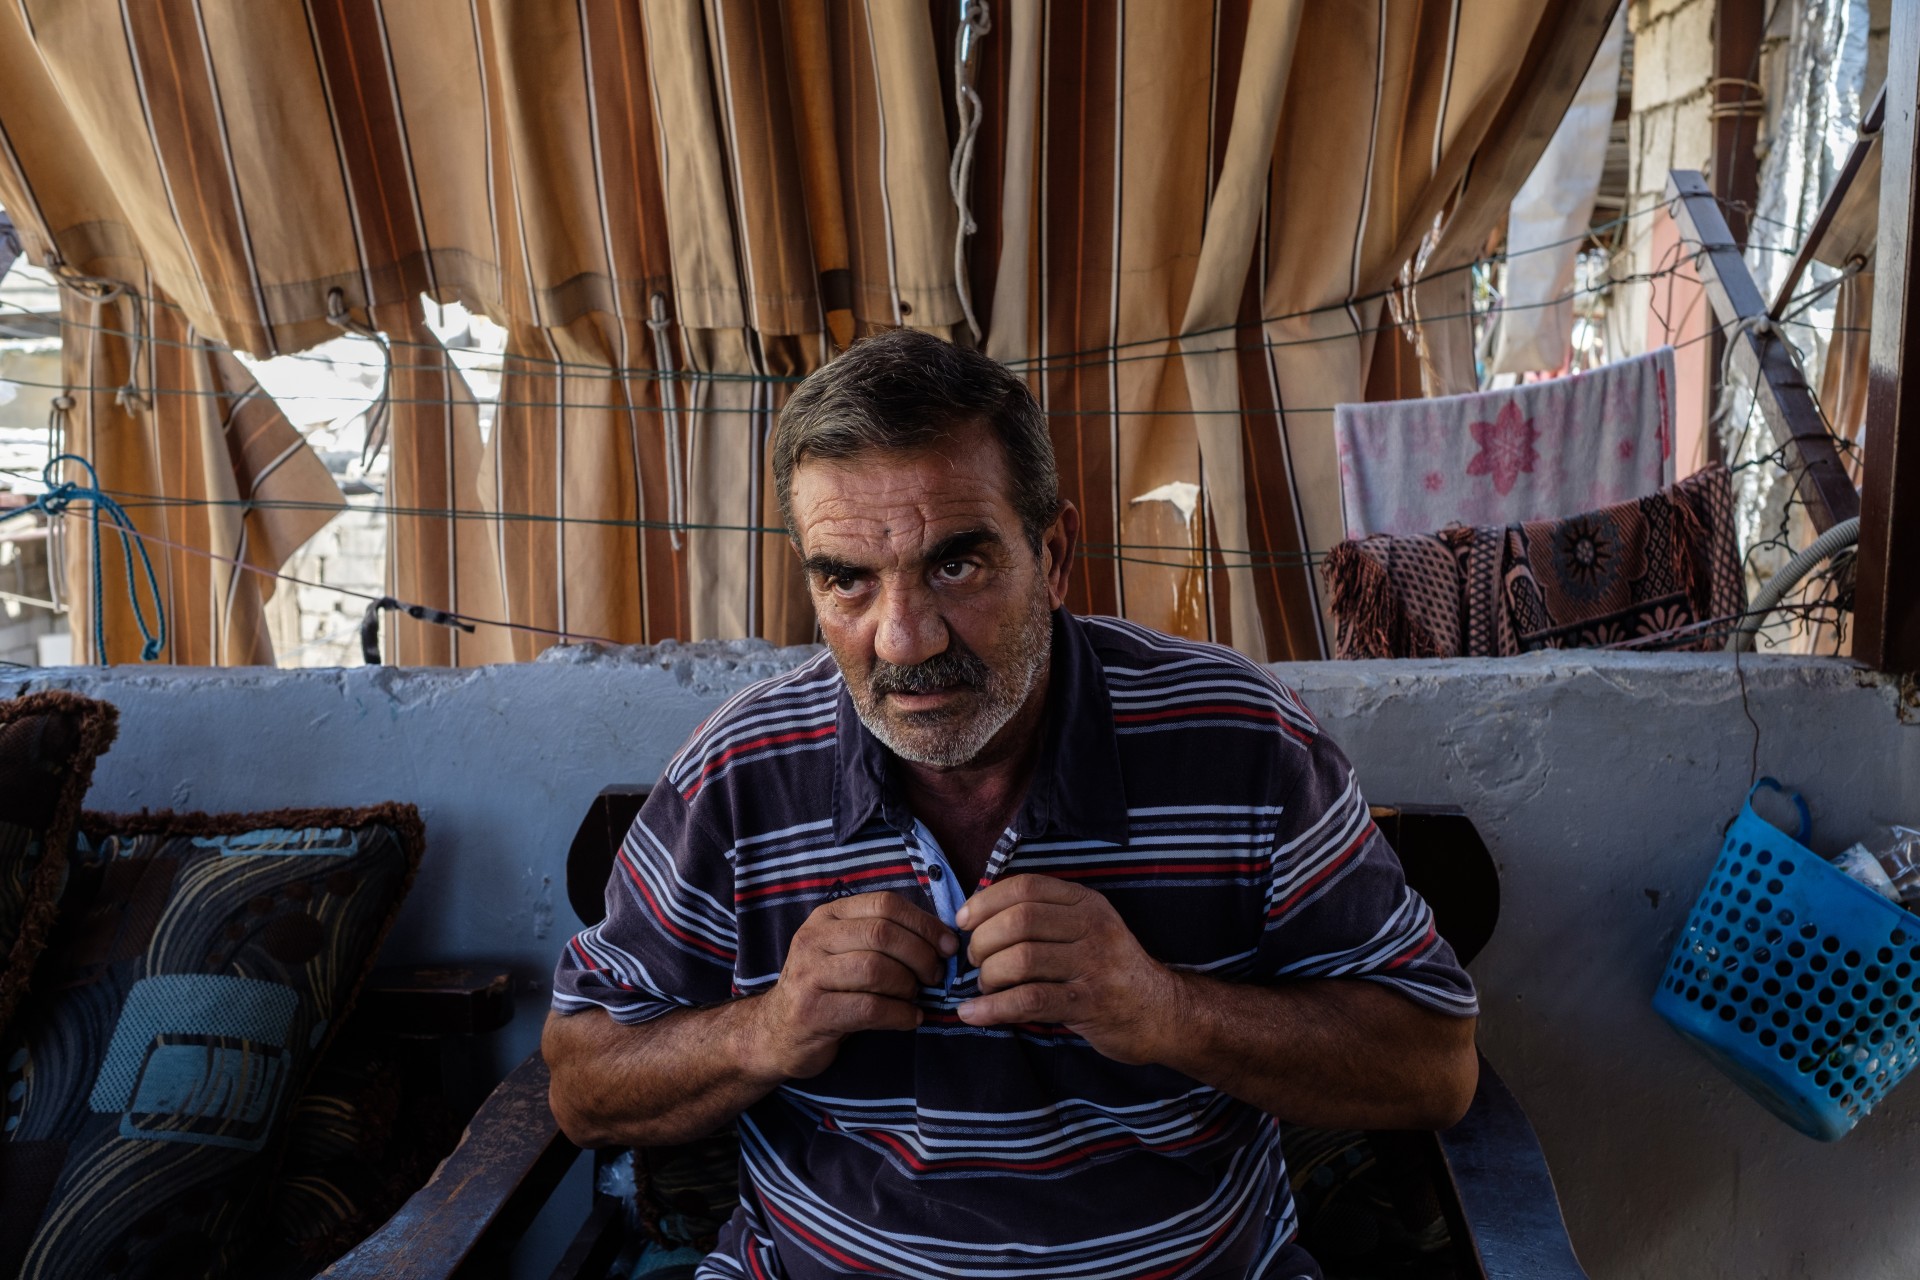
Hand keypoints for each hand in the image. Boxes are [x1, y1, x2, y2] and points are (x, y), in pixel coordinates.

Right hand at [750, 891, 956, 1079]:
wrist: (775, 1032)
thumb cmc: (826, 989)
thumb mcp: (846, 951)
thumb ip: (882, 938)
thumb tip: (942, 939)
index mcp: (828, 916)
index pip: (885, 904)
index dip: (924, 923)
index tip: (947, 946)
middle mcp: (814, 938)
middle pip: (882, 934)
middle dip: (920, 955)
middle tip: (935, 976)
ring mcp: (809, 974)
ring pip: (876, 970)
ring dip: (909, 986)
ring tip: (916, 998)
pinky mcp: (812, 1011)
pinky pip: (870, 1007)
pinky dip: (900, 1014)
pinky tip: (910, 1019)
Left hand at [955, 875, 1183, 1064]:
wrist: (1160, 1012)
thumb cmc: (1108, 970)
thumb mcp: (1086, 929)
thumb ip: (1044, 918)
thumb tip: (978, 915)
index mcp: (1086, 902)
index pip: (1026, 887)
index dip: (985, 901)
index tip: (963, 921)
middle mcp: (1093, 926)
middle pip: (1018, 922)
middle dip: (983, 942)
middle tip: (975, 961)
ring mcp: (1095, 964)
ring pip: (1021, 960)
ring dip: (988, 976)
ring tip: (983, 987)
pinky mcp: (1091, 1003)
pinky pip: (1030, 1001)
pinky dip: (993, 1008)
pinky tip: (974, 1013)